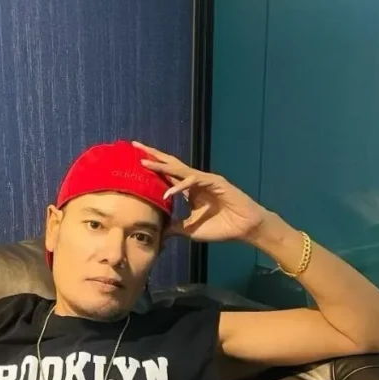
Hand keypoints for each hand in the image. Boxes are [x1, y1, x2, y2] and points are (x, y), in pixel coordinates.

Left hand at [133, 142, 268, 242]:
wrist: (244, 228)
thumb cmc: (221, 227)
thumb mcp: (190, 229)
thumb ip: (175, 228)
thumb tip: (159, 234)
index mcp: (189, 190)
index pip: (167, 175)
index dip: (152, 168)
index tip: (134, 161)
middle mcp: (195, 181)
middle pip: (170, 165)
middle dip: (153, 156)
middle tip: (135, 145)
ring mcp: (205, 180)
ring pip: (180, 170)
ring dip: (162, 166)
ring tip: (144, 162)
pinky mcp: (216, 182)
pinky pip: (194, 181)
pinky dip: (180, 187)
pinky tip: (168, 193)